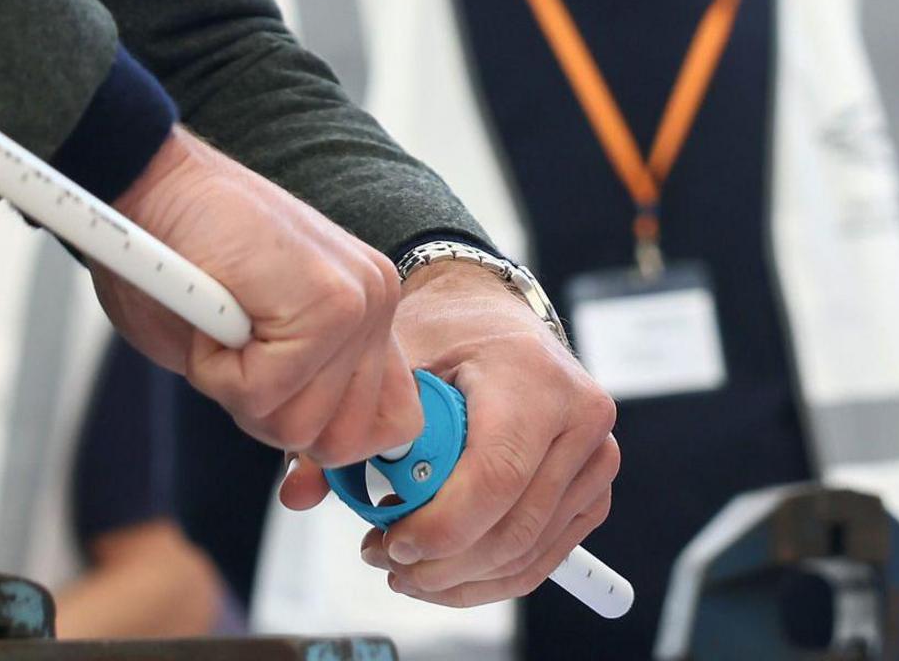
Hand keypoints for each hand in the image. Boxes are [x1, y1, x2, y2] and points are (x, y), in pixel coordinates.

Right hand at [97, 130, 420, 474]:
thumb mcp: (249, 346)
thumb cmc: (178, 259)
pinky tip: (210, 313)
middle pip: (340, 440)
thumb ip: (298, 395)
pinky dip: (216, 370)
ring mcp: (360, 301)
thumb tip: (312, 475)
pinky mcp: (328, 301)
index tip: (281, 440)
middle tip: (230, 352)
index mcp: (366, 314)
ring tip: (219, 322)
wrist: (148, 184)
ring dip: (236, 390)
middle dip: (268, 416)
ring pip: (299, 424)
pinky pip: (264, 393)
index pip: (388, 424)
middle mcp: (377, 304)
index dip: (325, 446)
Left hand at [292, 259, 617, 606]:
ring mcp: (597, 458)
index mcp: (535, 380)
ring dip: (460, 579)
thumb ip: (350, 426)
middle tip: (386, 561)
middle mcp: (581, 419)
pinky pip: (544, 557)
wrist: (497, 318)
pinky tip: (444, 570)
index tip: (387, 542)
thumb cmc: (447, 336)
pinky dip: (490, 578)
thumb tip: (301, 491)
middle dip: (441, 564)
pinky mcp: (594, 489)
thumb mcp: (395, 360)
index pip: (494, 480)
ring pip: (528, 554)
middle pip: (512, 529)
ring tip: (406, 566)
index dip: (439, 529)